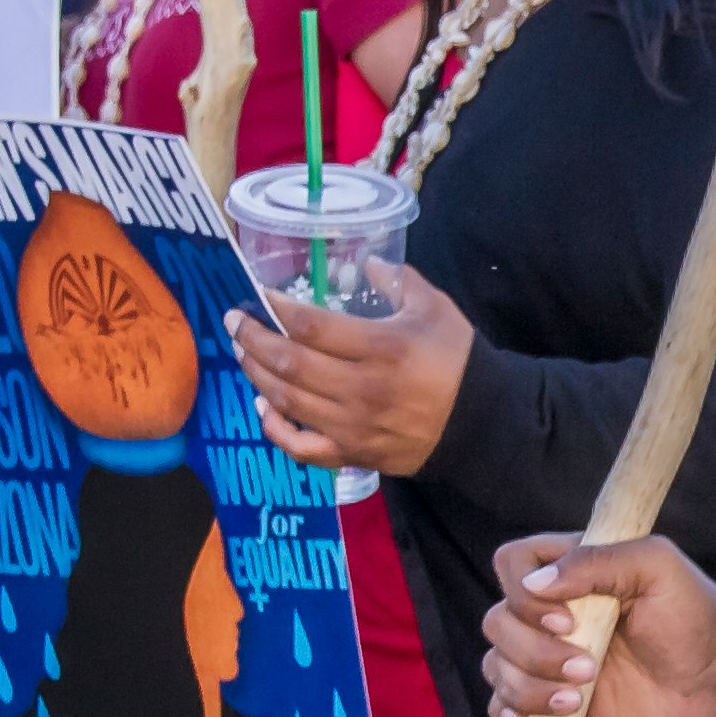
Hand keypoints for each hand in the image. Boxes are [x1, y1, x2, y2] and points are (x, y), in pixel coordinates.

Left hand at [226, 262, 472, 478]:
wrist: (481, 423)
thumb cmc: (457, 360)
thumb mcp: (434, 308)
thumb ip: (397, 280)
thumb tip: (365, 262)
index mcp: (382, 347)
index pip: (312, 326)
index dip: (278, 308)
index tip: (260, 295)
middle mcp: (361, 388)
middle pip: (289, 363)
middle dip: (253, 339)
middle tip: (234, 322)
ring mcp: (352, 426)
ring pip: (286, 401)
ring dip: (255, 374)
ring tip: (242, 353)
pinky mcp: (352, 454)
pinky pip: (300, 448)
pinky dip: (274, 428)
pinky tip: (263, 406)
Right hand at [476, 530, 715, 716]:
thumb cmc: (694, 612)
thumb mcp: (655, 567)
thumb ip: (597, 562)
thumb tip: (536, 584)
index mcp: (571, 569)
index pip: (511, 564)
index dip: (524, 594)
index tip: (568, 619)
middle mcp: (552, 610)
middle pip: (497, 621)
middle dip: (534, 650)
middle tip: (589, 665)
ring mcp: (549, 655)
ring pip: (497, 664)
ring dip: (528, 685)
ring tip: (578, 697)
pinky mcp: (554, 696)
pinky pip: (504, 701)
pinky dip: (506, 709)